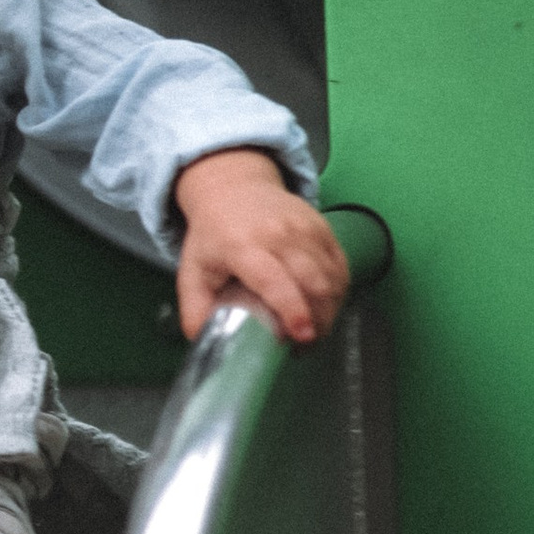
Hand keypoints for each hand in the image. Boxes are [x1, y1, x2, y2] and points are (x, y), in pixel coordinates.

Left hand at [173, 151, 348, 344]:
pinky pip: (341, 266)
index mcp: (242, 246)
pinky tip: (324, 306)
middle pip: (313, 284)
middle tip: (305, 344)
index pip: (275, 280)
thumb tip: (202, 341)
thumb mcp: (192, 270)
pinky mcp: (322, 228)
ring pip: (332, 278)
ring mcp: (305, 228)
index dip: (292, 309)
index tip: (301, 335)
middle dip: (317, 321)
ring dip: (328, 310)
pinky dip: (338, 292)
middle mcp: (278, 234)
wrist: (234, 188)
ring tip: (313, 330)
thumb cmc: (214, 233)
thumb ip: (195, 308)